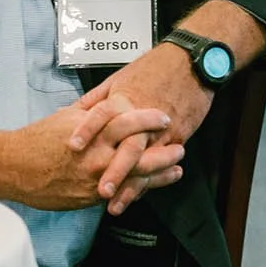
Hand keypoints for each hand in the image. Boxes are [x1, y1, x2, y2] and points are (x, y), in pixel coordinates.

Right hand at [0, 92, 182, 212]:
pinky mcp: (90, 197)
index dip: (148, 119)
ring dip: (160, 174)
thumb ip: (89, 112)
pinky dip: (138, 189)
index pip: (127, 121)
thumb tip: (107, 100)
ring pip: (136, 177)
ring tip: (176, 170)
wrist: (13, 168)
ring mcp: (95, 178)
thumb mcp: (64, 118)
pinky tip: (151, 186)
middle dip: (164, 151)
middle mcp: (96, 155)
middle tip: (180, 146)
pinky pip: (121, 193)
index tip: (162, 117)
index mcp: (91, 132)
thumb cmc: (35, 140)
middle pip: (140, 152)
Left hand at [73, 42, 219, 214]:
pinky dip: (148, 181)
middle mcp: (143, 117)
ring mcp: (162, 130)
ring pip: (145, 162)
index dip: (87, 129)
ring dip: (130, 184)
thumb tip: (73, 110)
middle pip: (128, 147)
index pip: (103, 115)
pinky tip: (135, 195)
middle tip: (100, 190)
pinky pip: (161, 163)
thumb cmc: (153, 68)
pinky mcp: (178, 137)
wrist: (192, 63)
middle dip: (114, 170)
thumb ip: (96, 97)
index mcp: (125, 98)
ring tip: (114, 202)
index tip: (73, 146)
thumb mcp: (119, 78)